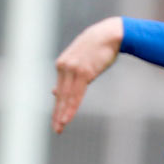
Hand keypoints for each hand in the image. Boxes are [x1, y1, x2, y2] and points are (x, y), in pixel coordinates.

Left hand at [52, 17, 123, 132]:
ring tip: (60, 128)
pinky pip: (76, 94)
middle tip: (56, 129)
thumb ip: (68, 75)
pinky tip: (67, 118)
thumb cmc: (97, 46)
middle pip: (61, 95)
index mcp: (62, 65)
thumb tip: (54, 92)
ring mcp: (73, 70)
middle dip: (58, 114)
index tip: (56, 120)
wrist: (110, 34)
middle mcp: (64, 67)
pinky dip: (71, 108)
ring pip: (67, 97)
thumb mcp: (79, 60)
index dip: (58, 106)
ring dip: (63, 114)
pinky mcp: (83, 72)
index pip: (60, 90)